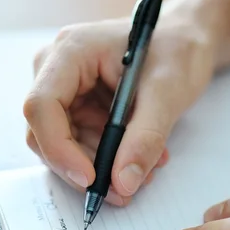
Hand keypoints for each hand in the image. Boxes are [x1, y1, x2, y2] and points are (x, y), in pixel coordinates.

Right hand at [23, 14, 215, 205]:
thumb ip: (145, 138)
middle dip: (83, 167)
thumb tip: (123, 183)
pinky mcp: (82, 105)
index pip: (42, 106)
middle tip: (123, 191)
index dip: (59, 148)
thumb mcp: (167, 92)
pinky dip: (109, 159)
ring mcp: (68, 89)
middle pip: (47, 131)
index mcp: (71, 51)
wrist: (187, 39)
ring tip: (143, 173)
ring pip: (65, 144)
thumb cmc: (177, 49)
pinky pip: (83, 142)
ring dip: (101, 167)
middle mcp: (58, 69)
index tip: (91, 179)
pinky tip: (140, 162)